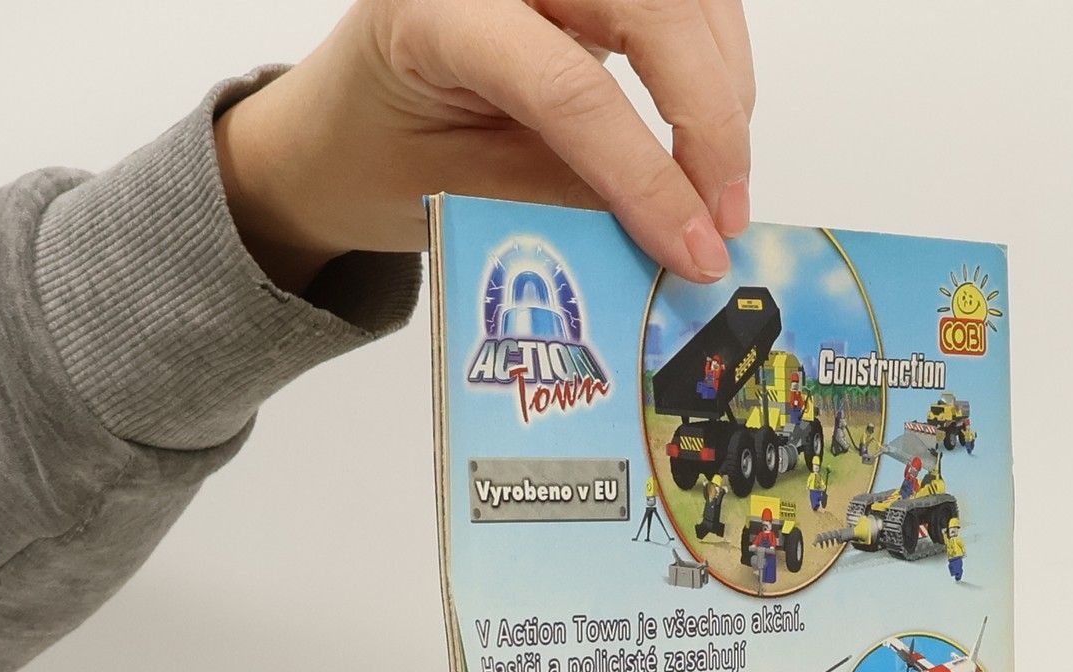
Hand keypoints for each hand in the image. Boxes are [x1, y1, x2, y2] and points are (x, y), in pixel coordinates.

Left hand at [216, 0, 754, 293]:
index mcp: (434, 12)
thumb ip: (564, 203)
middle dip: (707, 118)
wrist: (348, 121)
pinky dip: (714, 65)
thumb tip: (674, 234)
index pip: (569, 88)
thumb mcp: (461, 197)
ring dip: (724, 90)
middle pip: (650, 10)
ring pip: (683, 0)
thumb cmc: (384, 157)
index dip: (647, 174)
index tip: (695, 247)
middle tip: (724, 218)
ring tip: (723, 191)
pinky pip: (682, 3)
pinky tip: (712, 137)